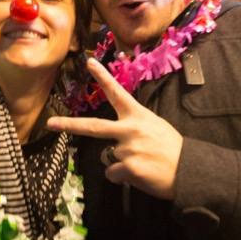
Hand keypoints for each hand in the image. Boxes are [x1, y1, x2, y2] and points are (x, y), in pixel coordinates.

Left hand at [47, 58, 183, 199]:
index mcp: (138, 116)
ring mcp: (127, 148)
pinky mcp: (128, 167)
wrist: (190, 170)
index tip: (88, 63)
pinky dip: (123, 177)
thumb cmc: (173, 149)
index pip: (117, 93)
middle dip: (69, 125)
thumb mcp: (156, 128)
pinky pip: (113, 174)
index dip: (102, 77)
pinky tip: (140, 174)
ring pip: (108, 158)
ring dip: (121, 164)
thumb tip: (115, 145)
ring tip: (143, 164)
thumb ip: (134, 130)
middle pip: (93, 127)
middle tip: (50, 124)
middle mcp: (130, 129)